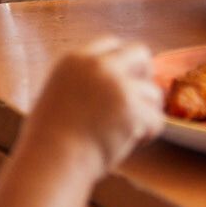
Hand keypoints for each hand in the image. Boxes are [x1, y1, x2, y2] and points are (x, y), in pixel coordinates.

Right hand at [23, 36, 163, 178]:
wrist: (51, 162)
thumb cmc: (48, 141)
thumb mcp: (56, 96)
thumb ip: (81, 84)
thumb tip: (110, 85)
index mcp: (74, 60)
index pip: (109, 43)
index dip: (121, 61)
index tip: (125, 78)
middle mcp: (97, 65)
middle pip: (139, 52)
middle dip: (145, 73)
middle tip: (139, 97)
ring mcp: (117, 85)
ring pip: (153, 90)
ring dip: (148, 110)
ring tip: (133, 130)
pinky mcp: (131, 108)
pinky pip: (156, 117)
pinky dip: (150, 132)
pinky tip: (137, 141)